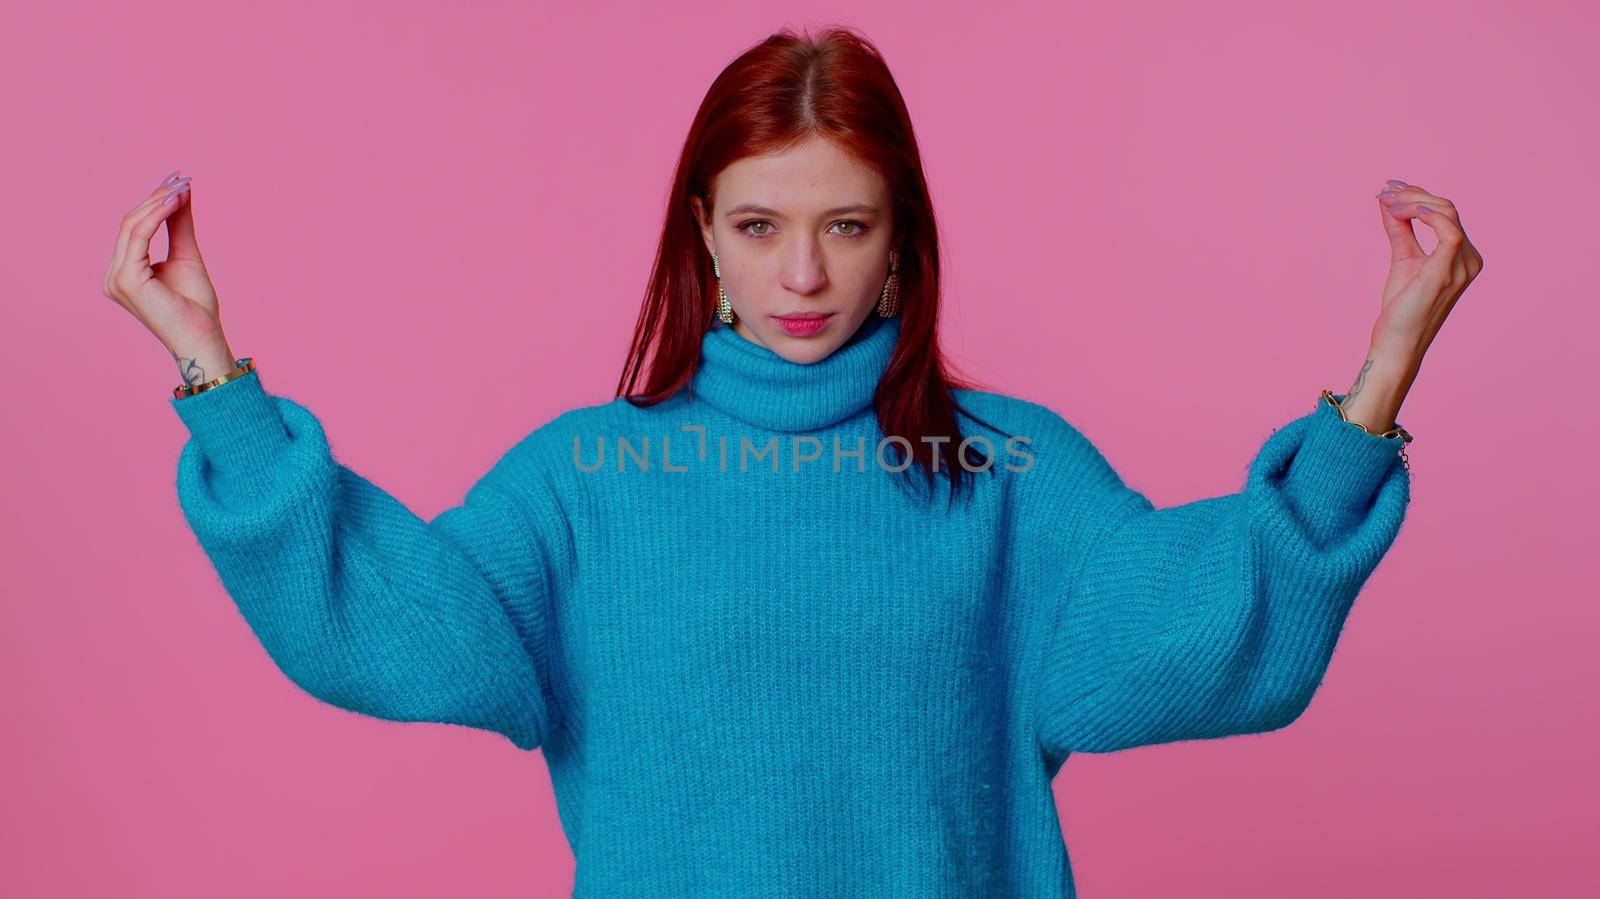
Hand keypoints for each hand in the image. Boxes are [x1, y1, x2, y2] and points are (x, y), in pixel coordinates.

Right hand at [101, 172, 233, 376]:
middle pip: (131, 224)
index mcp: (125, 272)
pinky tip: (175, 202)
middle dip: (156, 198)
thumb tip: (181, 193)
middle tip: (181, 180)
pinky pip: (139, 237)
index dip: (154, 202)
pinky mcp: (126, 280)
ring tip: (182, 187)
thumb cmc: (196, 307)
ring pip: (132, 227)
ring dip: (158, 203)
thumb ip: (179, 226)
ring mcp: (116, 279)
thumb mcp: (187, 256)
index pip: (134, 228)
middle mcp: (114, 276)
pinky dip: (156, 216)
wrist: (203, 338)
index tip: (177, 181)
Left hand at [1370, 179, 1483, 364]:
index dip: (1418, 195)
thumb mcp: (1402, 258)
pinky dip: (1428, 215)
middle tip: (1383, 192)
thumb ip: (1399, 230)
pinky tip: (1404, 211)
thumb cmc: (1401, 308)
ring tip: (1386, 201)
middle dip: (1413, 194)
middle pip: (1446, 209)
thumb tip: (1388, 202)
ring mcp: (1463, 266)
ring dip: (1413, 202)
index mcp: (1462, 256)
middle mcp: (1469, 259)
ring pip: (1446, 213)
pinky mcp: (1448, 272)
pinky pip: (1448, 231)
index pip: (1446, 213)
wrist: (1396, 342)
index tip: (1389, 189)